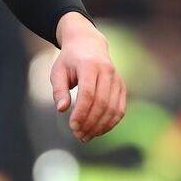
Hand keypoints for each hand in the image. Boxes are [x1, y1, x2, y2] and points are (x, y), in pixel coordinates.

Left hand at [50, 12, 125, 141]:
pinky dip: (110, 122)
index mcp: (89, 65)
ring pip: (113, 108)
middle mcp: (107, 72)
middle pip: (102, 103)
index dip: (81, 112)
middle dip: (90, 123)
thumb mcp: (58, 71)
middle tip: (78, 135)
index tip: (72, 126)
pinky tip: (98, 131)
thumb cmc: (69, 60)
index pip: (88, 93)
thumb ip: (59, 90)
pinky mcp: (122, 87)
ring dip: (100, 126)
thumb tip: (61, 109)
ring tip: (86, 136)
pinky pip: (120, 109)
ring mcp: (117, 79)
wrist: (88, 44)